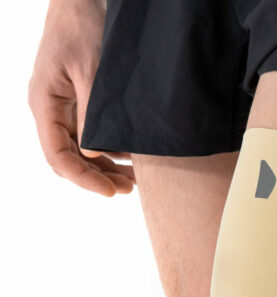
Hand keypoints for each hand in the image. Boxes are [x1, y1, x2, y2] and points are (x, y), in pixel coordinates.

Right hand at [28, 0, 134, 195]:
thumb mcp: (92, 72)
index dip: (84, 179)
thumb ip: (93, 115)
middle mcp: (50, 110)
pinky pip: (90, 136)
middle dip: (97, 177)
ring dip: (106, 167)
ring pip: (81, 151)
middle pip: (70, 159)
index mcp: (44, 104)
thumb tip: (95, 154)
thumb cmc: (83, 26)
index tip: (110, 192)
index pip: (59, 157)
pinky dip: (109, 150)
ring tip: (134, 180)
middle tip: (128, 189)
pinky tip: (131, 159)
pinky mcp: (78, 102)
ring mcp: (63, 107)